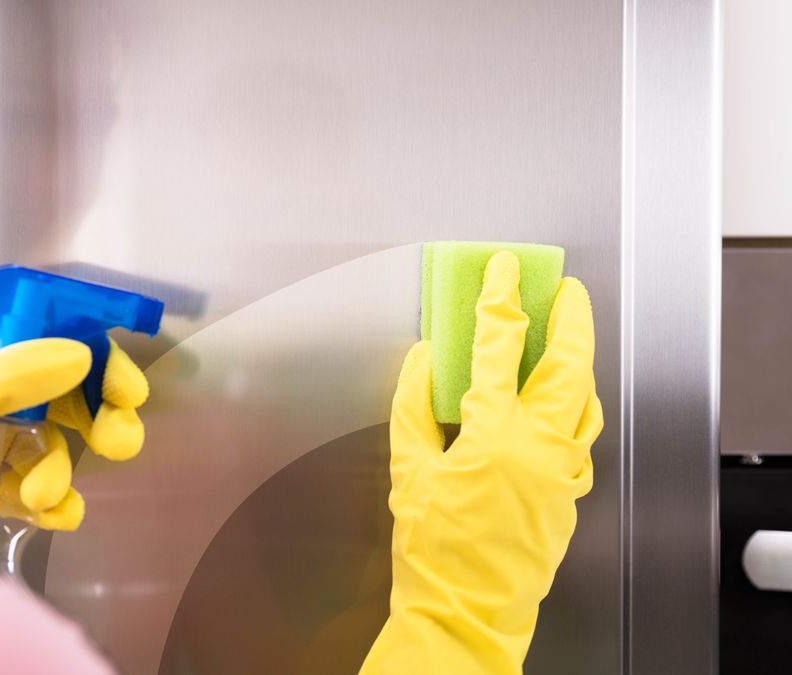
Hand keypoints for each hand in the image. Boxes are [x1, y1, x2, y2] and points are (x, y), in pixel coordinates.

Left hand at [0, 325, 149, 547]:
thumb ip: (15, 373)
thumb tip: (75, 355)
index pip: (54, 345)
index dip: (97, 362)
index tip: (124, 388)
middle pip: (66, 397)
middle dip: (97, 419)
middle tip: (117, 439)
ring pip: (54, 448)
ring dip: (61, 470)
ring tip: (43, 492)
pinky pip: (36, 490)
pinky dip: (54, 503)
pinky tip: (54, 513)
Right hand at [360, 252, 601, 673]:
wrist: (466, 610)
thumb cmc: (433, 548)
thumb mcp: (407, 470)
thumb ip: (412, 407)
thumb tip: (422, 360)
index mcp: (495, 435)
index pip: (498, 349)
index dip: (499, 301)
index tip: (502, 271)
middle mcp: (541, 447)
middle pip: (569, 365)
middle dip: (571, 319)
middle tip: (566, 290)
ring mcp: (564, 471)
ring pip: (585, 401)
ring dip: (579, 362)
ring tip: (568, 339)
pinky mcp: (570, 494)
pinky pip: (581, 436)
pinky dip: (574, 407)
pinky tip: (560, 401)